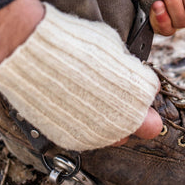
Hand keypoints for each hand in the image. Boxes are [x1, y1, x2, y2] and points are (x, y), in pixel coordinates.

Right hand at [0, 0, 161, 148]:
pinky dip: (88, 125)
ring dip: (114, 122)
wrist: (34, 57)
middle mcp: (126, 120)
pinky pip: (91, 137)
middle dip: (137, 111)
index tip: (128, 74)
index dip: (139, 80)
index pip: (151, 91)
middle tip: (121, 95)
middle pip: (146, 125)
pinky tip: (77, 107)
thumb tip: (127, 67)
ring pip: (119, 136)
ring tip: (96, 101)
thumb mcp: (112, 45)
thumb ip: (126, 64)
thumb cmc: (74, 43)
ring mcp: (100, 134)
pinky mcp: (75, 141)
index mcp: (140, 91)